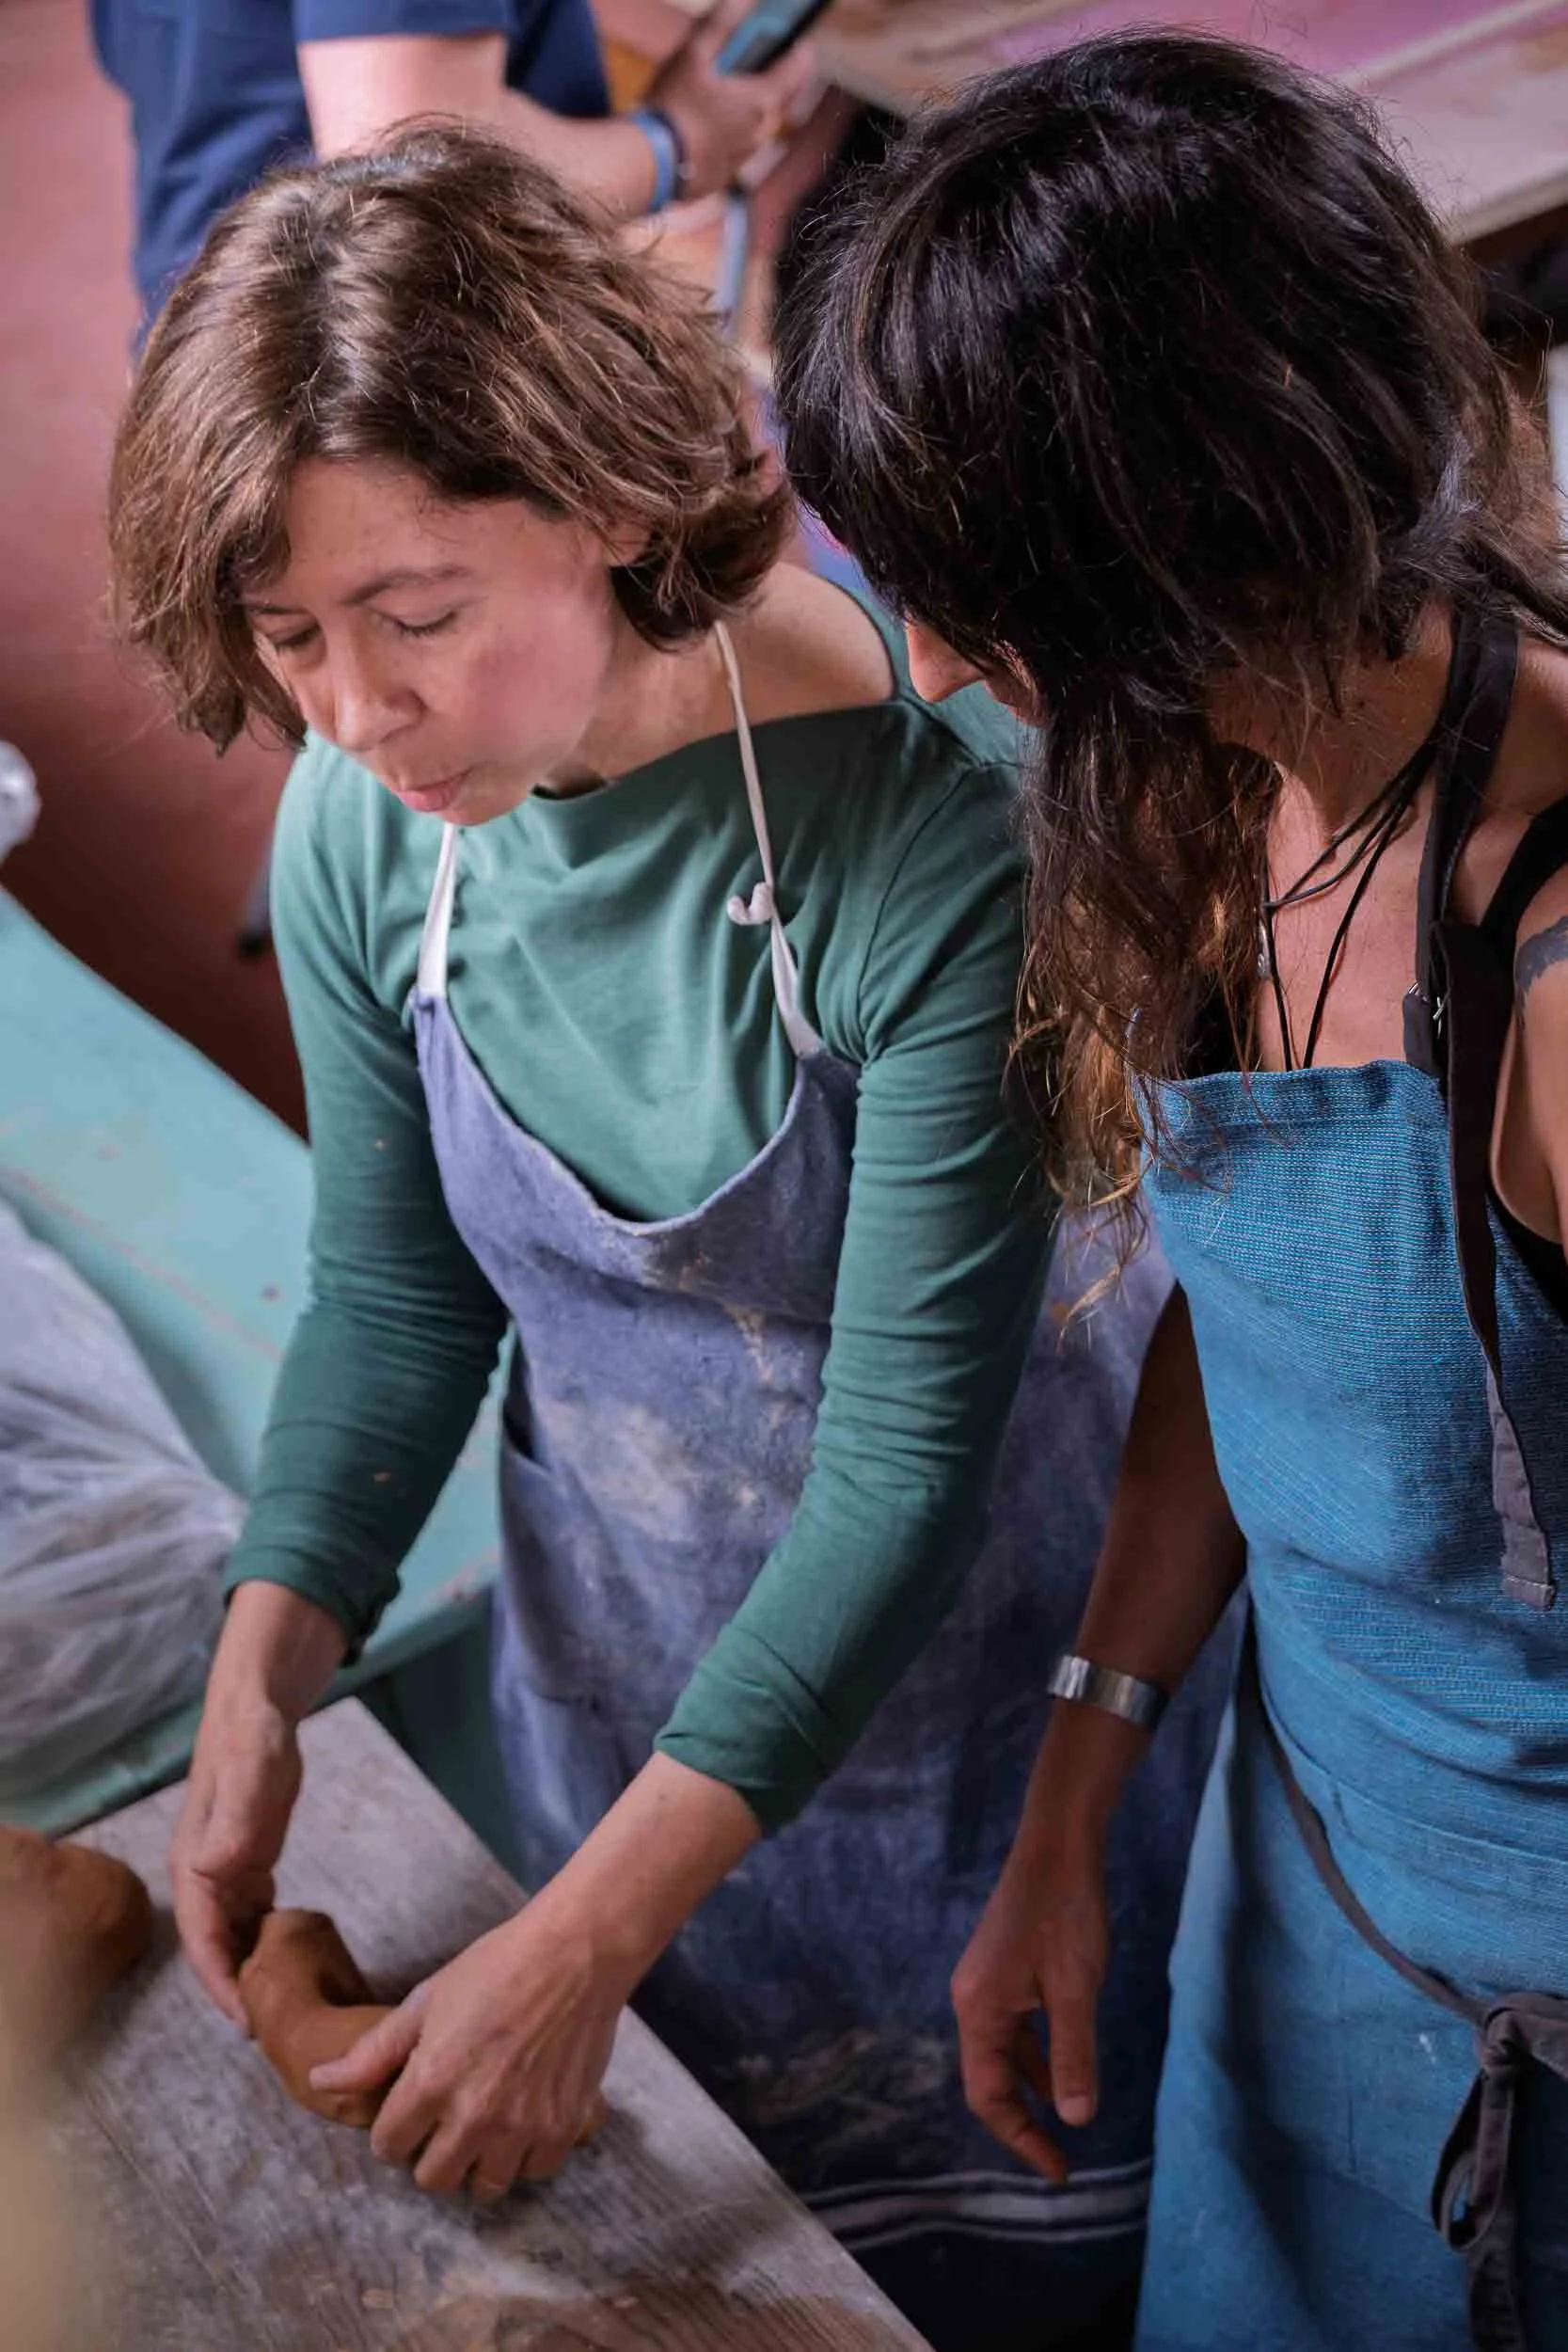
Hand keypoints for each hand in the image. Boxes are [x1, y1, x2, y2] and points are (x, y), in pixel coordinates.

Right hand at [170, 1695, 301, 2029]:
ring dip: (252, 1972)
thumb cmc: (252, 1740)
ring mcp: (225, 1873)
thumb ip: (235, 1822)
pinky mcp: (248, 1864)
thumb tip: (212, 1870)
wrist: (258, 1710)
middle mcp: (203, 1878)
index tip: (247, 2023)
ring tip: (287, 2009)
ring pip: (234, 1938)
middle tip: (278, 2031)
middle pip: (216, 1951)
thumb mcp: (251, 1775)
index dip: (221, 1986)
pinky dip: (266, 1943)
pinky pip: (253, 1917)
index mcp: (194, 1868)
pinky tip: (294, 1963)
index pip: (202, 1944)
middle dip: (237, 1992)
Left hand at [310, 1885, 628, 2197]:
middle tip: (446, 2119)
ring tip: (485, 2126)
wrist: (575, 1953)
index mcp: (431, 2081)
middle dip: (430, 2153)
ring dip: (478, 2162)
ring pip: (484, 2186)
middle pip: (433, 2179)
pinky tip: (523, 2121)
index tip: (409, 2110)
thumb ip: (373, 2052)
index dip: (393, 2129)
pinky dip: (525, 2155)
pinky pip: (534, 2171)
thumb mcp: (426, 2000)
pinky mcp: (563, 2126)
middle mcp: (474, 2115)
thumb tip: (320, 2081)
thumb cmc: (495, 1967)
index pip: (388, 2147)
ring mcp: (522, 2125)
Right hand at [649, 0, 819, 203]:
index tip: (794, 34)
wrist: (651, 163)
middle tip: (756, 58)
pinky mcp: (727, 173)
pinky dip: (730, 129)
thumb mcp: (693, 54)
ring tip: (722, 90)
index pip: (799, 66)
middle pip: (781, 95)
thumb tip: (741, 1)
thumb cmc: (674, 105)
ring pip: (758, 121)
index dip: (799, 44)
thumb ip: (720, 24)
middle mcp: (763, 131)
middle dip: (773, 74)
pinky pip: (737, 145)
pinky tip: (704, 122)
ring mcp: (746, 155)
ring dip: (748, 103)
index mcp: (763, 99)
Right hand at [950, 1829, 1110, 2183]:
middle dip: (1021, 2119)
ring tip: (1065, 2118)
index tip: (1058, 2169)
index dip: (1020, 2138)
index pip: (988, 2094)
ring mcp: (985, 1980)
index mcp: (978, 2008)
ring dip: (1030, 2087)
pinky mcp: (1003, 1966)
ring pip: (1002, 2051)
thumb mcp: (1076, 1989)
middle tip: (1060, 2155)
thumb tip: (1075, 2119)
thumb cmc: (1065, 1912)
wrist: (1058, 1843)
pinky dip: (1035, 2054)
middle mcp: (971, 1998)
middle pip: (988, 2077)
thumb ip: (1073, 2055)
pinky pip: (1013, 2026)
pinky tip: (1064, 2063)